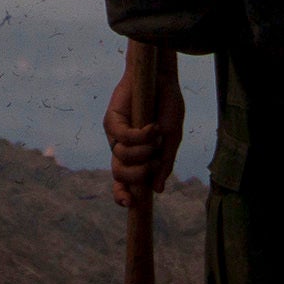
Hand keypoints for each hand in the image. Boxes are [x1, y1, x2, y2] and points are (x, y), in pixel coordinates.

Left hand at [103, 43, 184, 205]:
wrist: (162, 79)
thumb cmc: (167, 108)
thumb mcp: (172, 139)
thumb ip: (165, 163)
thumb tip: (158, 190)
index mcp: (135, 156)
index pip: (122, 182)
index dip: (122, 195)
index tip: (131, 204)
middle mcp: (122, 147)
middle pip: (119, 174)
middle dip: (138, 175)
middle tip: (154, 162)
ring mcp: (115, 134)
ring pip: (121, 157)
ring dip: (143, 152)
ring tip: (156, 136)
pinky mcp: (111, 119)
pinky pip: (123, 137)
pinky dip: (141, 135)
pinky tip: (153, 126)